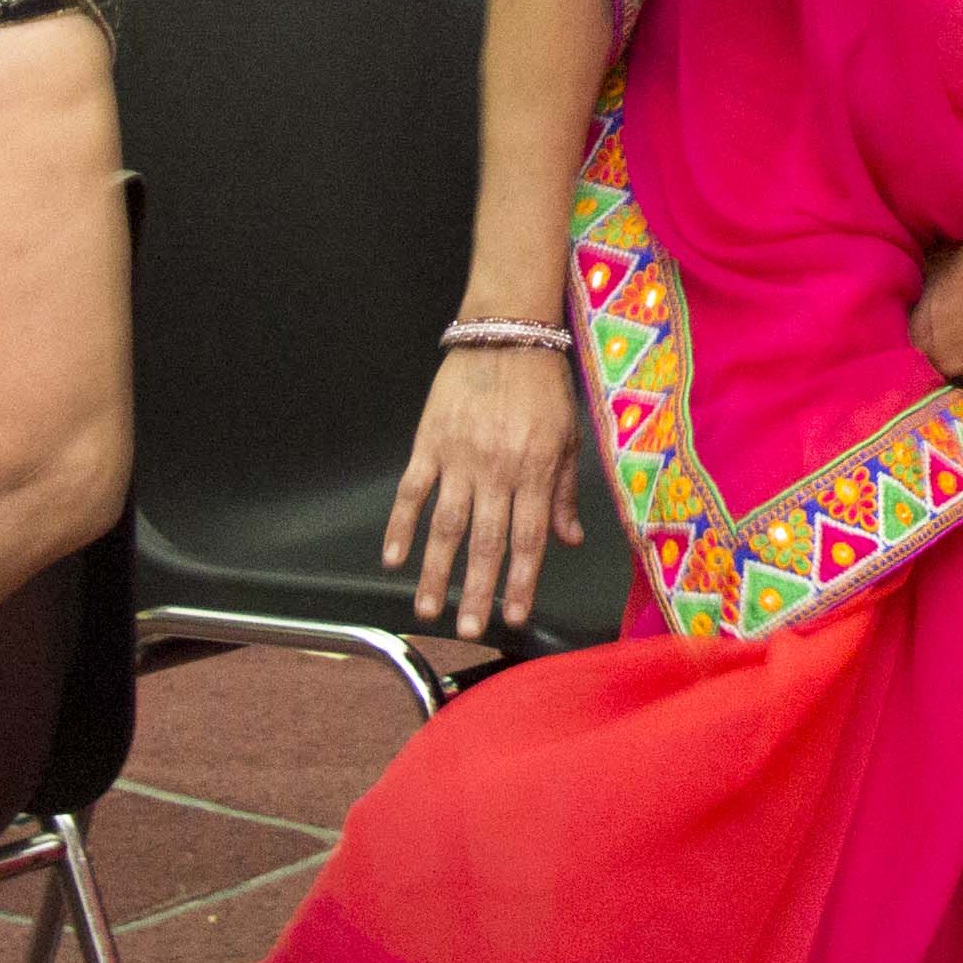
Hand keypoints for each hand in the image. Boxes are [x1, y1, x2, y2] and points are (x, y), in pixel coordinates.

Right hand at [381, 343, 585, 639]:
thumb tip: (570, 541)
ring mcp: (460, 457)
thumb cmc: (543, 384)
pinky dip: (400, 525)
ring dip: (435, 571)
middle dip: (476, 591)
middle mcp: (497, 470)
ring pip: (445, 526)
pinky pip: (412, 490)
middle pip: (485, 542)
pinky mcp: (429, 441)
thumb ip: (564, 492)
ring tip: (427, 609)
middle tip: (466, 629)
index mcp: (534, 471)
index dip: (521, 583)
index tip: (513, 618)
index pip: (529, 540)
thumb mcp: (567, 436)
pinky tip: (393, 557)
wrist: (506, 333)